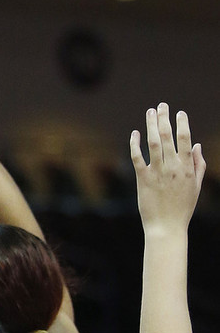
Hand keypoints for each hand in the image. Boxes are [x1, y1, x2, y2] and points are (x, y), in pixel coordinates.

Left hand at [130, 103, 205, 238]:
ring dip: (150, 125)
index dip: (182, 124)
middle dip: (165, 118)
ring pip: (153, 143)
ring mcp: (157, 172)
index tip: (180, 113)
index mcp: (186, 167)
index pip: (185, 139)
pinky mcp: (143, 180)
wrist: (166, 227)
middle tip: (162, 105)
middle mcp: (172, 167)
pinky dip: (134, 145)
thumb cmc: (182, 208)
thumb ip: (198, 165)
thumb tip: (196, 145)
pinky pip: (137, 158)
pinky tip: (134, 134)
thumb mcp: (196, 186)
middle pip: (168, 136)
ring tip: (149, 112)